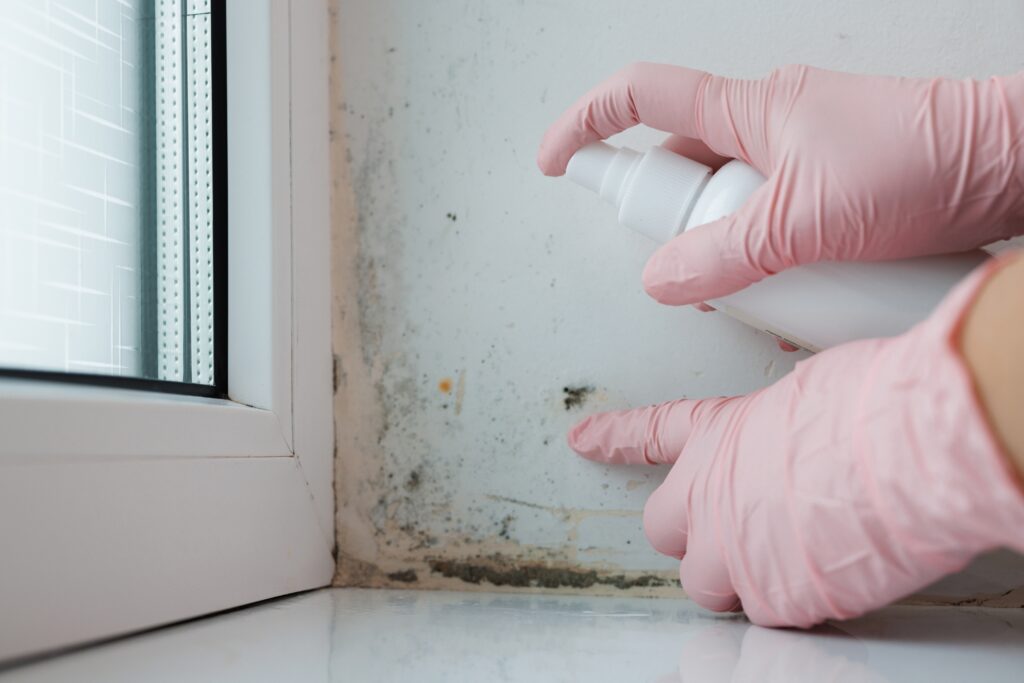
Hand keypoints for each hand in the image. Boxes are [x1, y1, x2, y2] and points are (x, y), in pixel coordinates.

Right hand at [539, 63, 1023, 305]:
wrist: (1017, 164)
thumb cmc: (925, 159)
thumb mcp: (805, 218)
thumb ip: (723, 253)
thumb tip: (661, 281)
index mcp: (750, 111)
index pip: (642, 97)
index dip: (587, 124)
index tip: (556, 162)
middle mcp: (769, 130)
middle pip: (684, 170)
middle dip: (671, 224)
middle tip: (688, 270)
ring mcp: (801, 164)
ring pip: (729, 209)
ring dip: (724, 254)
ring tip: (754, 291)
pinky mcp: (832, 197)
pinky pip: (772, 229)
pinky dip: (765, 263)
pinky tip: (788, 299)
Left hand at [568, 257, 1023, 627]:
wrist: (902, 454)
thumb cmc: (864, 409)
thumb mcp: (806, 395)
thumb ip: (777, 428)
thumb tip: (792, 438)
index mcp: (716, 434)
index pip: (650, 435)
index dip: (615, 438)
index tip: (585, 438)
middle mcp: (706, 495)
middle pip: (663, 529)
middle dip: (693, 533)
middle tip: (738, 527)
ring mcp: (729, 550)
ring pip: (705, 585)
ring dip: (737, 578)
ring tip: (790, 556)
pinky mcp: (768, 597)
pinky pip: (767, 612)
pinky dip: (793, 602)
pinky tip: (828, 575)